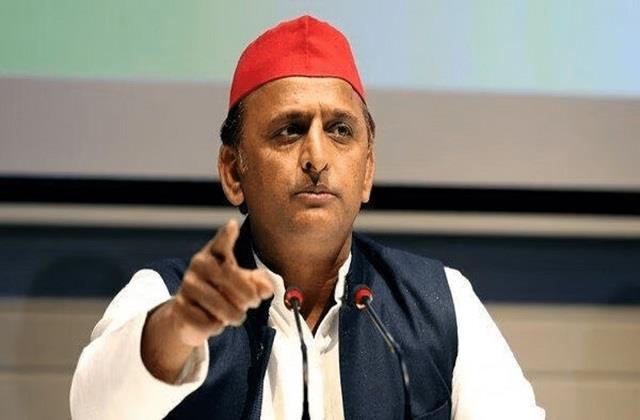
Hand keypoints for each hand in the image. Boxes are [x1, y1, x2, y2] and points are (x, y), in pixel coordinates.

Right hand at [170, 219, 273, 346]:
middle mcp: (198, 265)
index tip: (233, 226)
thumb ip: (259, 282)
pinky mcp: (180, 307)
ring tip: (237, 315)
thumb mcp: (242, 283)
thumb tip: (267, 289)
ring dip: (235, 315)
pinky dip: (216, 326)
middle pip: (230, 277)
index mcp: (214, 254)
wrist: (190, 315)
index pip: (221, 242)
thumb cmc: (221, 291)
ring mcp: (187, 285)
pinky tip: (215, 322)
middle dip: (248, 295)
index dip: (227, 235)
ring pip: (220, 304)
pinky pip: (207, 321)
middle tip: (253, 303)